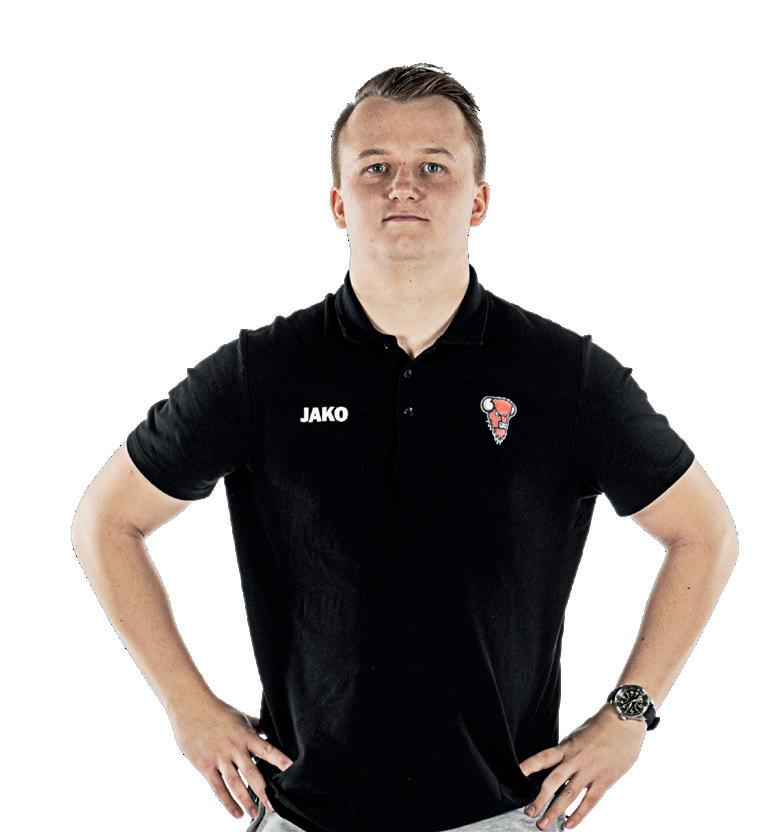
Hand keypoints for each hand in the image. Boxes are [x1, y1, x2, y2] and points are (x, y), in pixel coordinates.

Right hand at [168, 694, 293, 820]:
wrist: (191, 707)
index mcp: (245, 735)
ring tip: (255, 814)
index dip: (280, 760)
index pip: (266, 750)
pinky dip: (227, 802)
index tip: (292, 770)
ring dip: (246, 801)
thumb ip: (257, 726)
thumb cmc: (219, 711)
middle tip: (274, 807)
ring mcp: (219, 758)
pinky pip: (218, 788)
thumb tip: (272, 731)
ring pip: (235, 784)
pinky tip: (236, 813)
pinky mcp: (205, 766)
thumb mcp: (241, 717)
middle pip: (252, 773)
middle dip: (264, 791)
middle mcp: (234, 748)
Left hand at [518, 704, 646, 828]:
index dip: (529, 765)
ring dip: (555, 811)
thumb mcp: (579, 734)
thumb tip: (557, 763)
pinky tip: (569, 825)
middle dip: (540, 798)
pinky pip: (589, 802)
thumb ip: (568, 750)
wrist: (624, 722)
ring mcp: (590, 771)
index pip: (544, 757)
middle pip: (553, 782)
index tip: (516, 774)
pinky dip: (578, 815)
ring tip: (544, 824)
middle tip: (528, 812)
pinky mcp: (604, 780)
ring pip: (569, 795)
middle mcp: (575, 760)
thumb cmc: (601, 726)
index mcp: (567, 746)